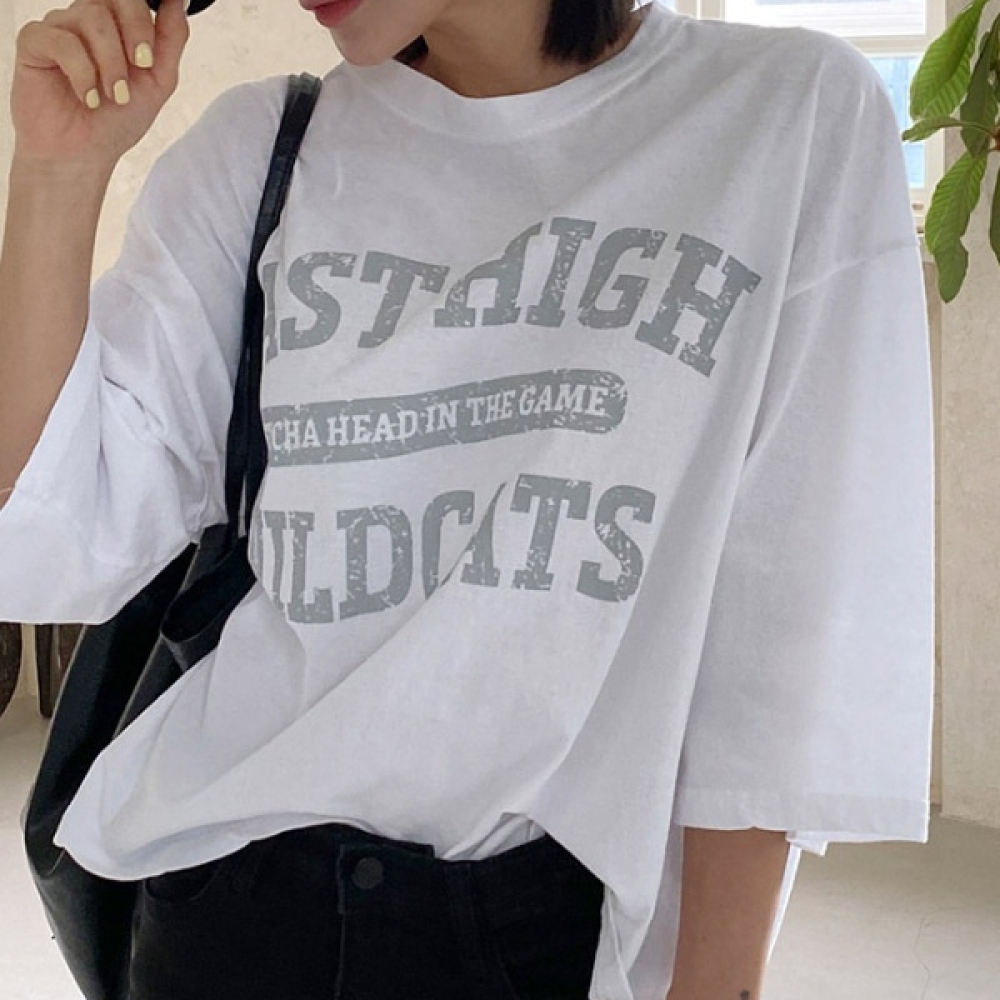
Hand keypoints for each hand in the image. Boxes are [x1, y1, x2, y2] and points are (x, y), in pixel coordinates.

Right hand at [10, 0, 189, 169]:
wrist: (84, 154)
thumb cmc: (117, 120)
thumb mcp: (158, 81)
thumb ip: (172, 39)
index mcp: (117, 26)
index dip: (144, 21)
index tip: (148, 60)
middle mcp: (87, 21)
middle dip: (134, 32)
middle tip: (140, 68)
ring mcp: (60, 28)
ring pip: (89, 16)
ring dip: (110, 61)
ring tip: (113, 95)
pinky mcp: (34, 42)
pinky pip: (59, 39)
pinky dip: (81, 72)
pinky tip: (87, 97)